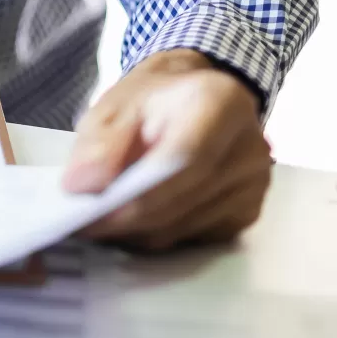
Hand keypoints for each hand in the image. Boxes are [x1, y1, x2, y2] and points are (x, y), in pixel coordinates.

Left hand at [62, 49, 271, 250]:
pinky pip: (193, 238)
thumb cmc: (151, 102)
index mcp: (221, 103)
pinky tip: (144, 211)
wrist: (191, 99)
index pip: (181, 162)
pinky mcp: (248, 211)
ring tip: (109, 211)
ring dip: (138, 230)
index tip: (91, 216)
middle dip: (125, 220)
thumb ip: (97, 145)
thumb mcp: (112, 108)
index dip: (133, 197)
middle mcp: (249, 145)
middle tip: (84, 222)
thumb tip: (82, 187)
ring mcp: (254, 183)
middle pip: (180, 202)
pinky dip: (159, 232)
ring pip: (181, 228)